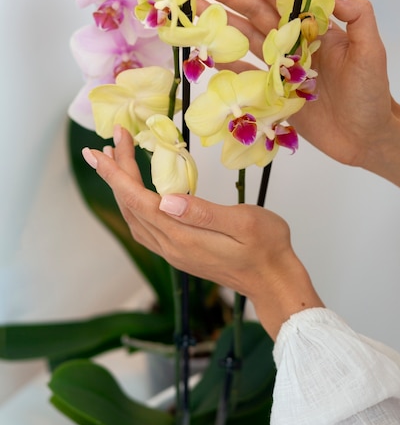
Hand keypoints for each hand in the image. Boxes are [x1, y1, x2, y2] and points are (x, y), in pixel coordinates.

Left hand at [82, 126, 322, 339]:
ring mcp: (174, 253)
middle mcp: (171, 247)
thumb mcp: (244, 223)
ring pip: (135, 218)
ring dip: (122, 189)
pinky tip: (136, 194)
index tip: (101, 149)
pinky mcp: (180, 254)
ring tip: (116, 163)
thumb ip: (203, 213)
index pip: (138, 200)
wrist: (274, 282)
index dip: (117, 172)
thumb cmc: (267, 247)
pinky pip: (145, 228)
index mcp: (183, 237)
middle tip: (108, 143)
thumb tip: (166, 200)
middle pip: (132, 206)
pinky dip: (133, 205)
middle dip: (116, 173)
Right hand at [200, 0, 399, 195]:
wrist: (364, 136)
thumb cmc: (370, 93)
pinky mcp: (272, 91)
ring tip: (193, 13)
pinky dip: (226, 62)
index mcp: (312, 26)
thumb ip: (356, 14)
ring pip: (244, 38)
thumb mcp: (371, 49)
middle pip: (252, 12)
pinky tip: (207, 51)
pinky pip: (244, 73)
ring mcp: (279, 67)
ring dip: (219, 25)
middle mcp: (292, 42)